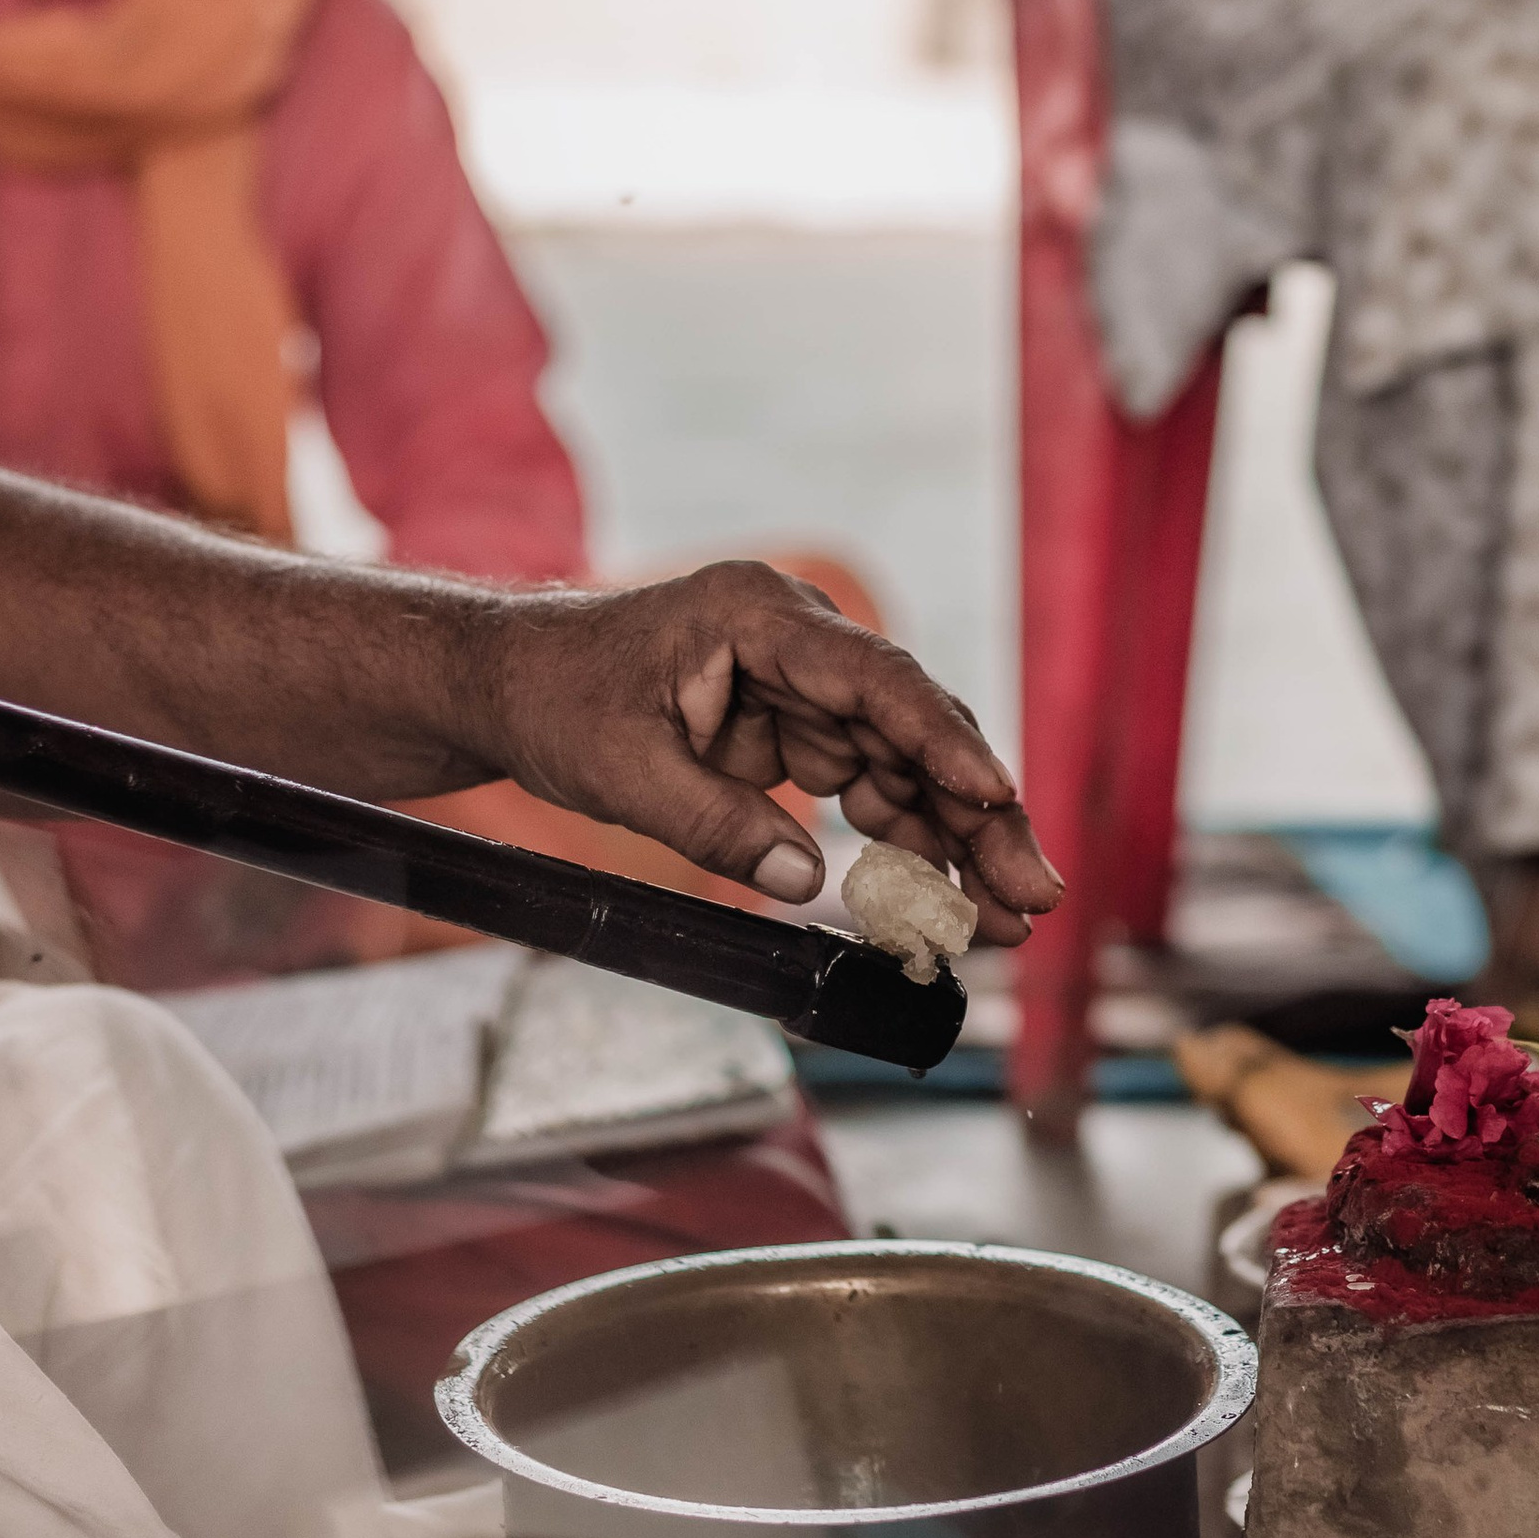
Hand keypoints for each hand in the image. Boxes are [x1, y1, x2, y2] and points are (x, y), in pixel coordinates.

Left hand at [484, 561, 1061, 942]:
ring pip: (905, 763)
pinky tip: (939, 900)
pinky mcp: (794, 728)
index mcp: (758, 616)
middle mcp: (798, 641)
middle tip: (1033, 893)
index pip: (876, 678)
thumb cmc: (553, 699)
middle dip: (979, 815)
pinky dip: (903, 841)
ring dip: (955, 841)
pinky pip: (867, 784)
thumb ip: (713, 823)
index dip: (944, 741)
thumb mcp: (619, 769)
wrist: (505, 683)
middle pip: (912, 726)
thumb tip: (803, 882)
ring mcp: (802, 685)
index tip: (997, 797)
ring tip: (1000, 921)